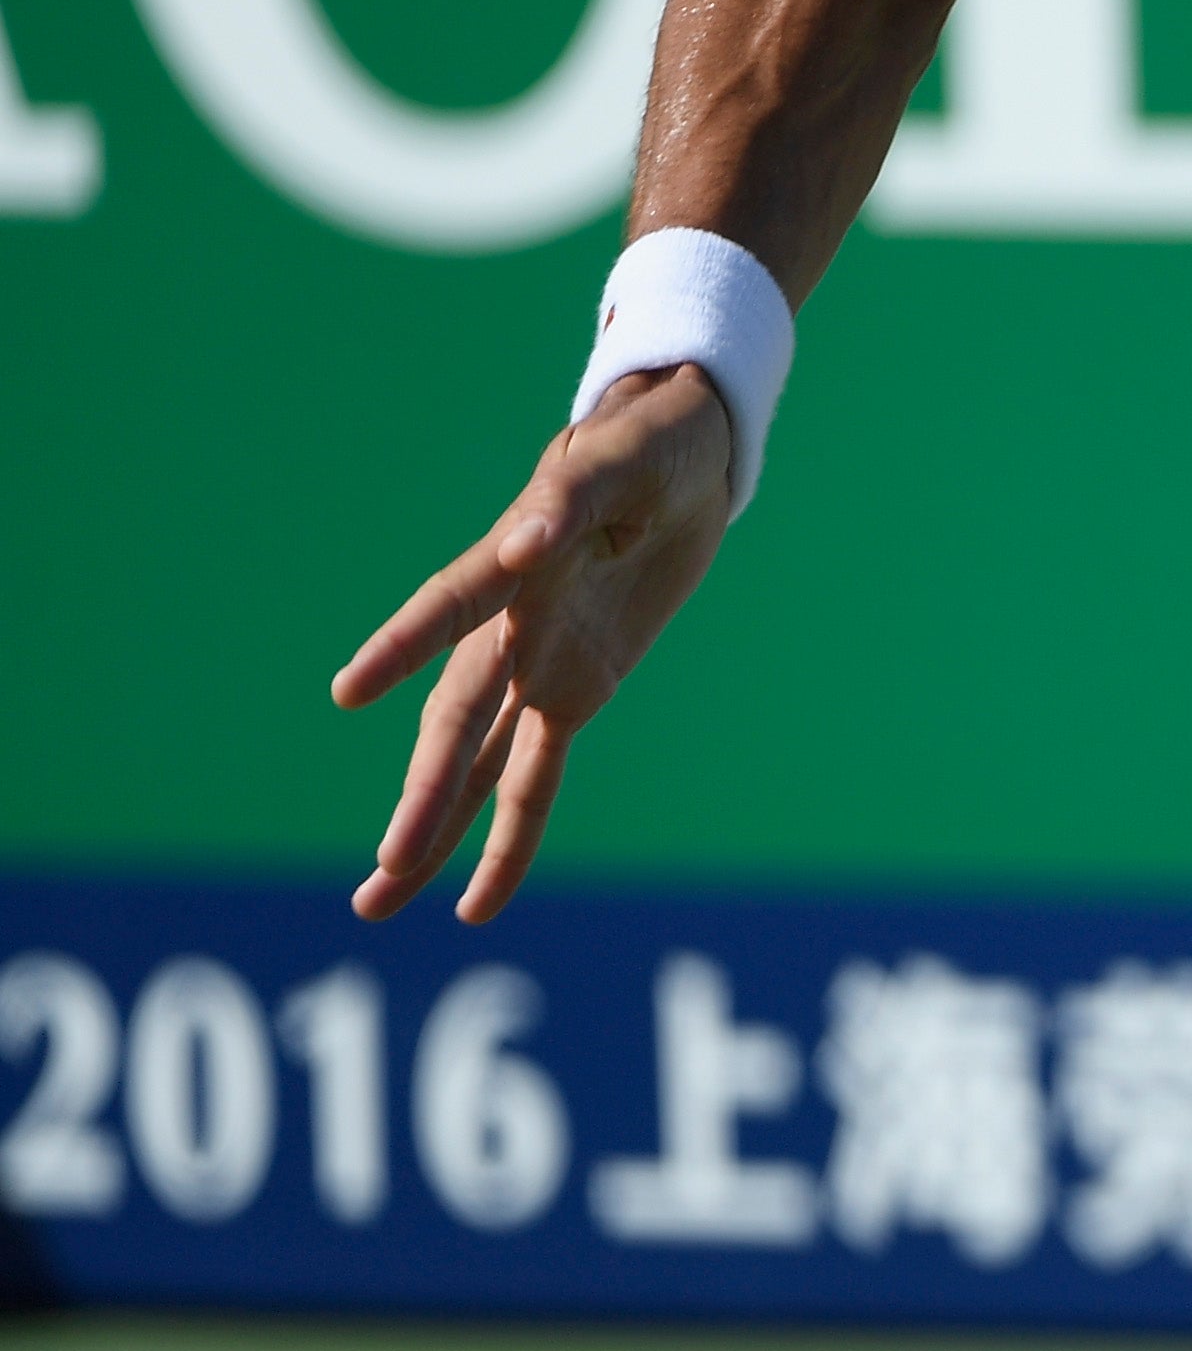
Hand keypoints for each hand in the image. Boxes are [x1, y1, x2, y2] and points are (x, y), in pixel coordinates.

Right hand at [332, 363, 736, 923]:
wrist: (681, 463)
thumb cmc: (642, 449)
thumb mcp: (619, 460)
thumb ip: (569, 498)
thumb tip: (523, 541)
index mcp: (511, 561)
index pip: (450, 607)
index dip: (404, 645)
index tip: (351, 691)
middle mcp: (508, 626)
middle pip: (458, 721)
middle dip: (425, 795)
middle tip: (384, 870)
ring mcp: (535, 665)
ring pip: (475, 764)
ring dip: (434, 831)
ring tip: (376, 901)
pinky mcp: (575, 691)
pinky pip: (535, 776)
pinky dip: (510, 835)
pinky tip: (475, 900)